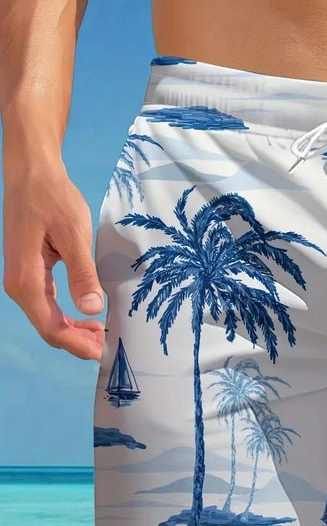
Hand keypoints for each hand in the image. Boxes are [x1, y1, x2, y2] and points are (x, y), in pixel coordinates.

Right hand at [3, 162, 104, 360]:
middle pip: (48, 328)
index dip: (77, 344)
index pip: (51, 326)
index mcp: (26, 279)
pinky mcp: (30, 272)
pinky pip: (47, 304)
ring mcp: (22, 279)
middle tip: (108, 348)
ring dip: (73, 331)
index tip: (102, 353)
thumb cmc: (52, 197)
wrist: (31, 173)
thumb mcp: (73, 233)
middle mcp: (19, 285)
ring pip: (47, 318)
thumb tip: (92, 308)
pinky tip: (87, 317)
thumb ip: (82, 273)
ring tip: (102, 335)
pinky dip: (67, 316)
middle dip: (77, 342)